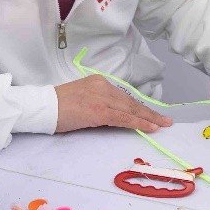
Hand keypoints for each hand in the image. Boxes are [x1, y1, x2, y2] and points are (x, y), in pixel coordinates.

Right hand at [54, 75, 172, 133]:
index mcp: (99, 82)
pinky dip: (138, 123)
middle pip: (131, 102)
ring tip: (162, 125)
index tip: (151, 114)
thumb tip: (114, 116)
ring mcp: (101, 98)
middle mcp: (103, 87)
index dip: (139, 107)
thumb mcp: (82, 99)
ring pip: (130, 110)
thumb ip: (98, 103)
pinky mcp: (99, 111)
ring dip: (148, 118)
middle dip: (149, 113)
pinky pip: (123, 118)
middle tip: (166, 120)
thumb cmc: (58, 107)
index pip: (124, 97)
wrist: (43, 107)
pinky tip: (149, 127)